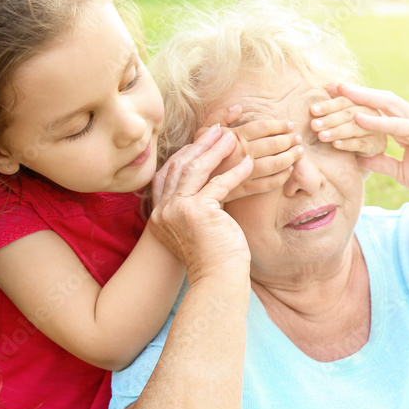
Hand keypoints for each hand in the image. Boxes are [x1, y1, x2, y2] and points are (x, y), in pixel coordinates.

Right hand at [150, 125, 251, 280]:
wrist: (215, 280)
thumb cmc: (211, 259)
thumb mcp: (196, 230)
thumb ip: (194, 209)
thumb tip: (208, 191)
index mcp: (159, 214)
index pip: (167, 175)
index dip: (184, 154)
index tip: (199, 139)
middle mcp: (164, 211)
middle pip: (179, 167)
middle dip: (199, 145)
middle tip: (217, 129)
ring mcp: (177, 210)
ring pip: (195, 170)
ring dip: (215, 151)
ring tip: (232, 137)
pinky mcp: (197, 212)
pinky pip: (218, 184)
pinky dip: (235, 172)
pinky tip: (249, 163)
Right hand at [202, 105, 304, 199]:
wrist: (191, 184)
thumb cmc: (199, 154)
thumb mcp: (204, 132)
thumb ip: (220, 116)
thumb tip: (239, 108)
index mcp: (233, 137)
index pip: (263, 127)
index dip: (279, 125)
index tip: (289, 125)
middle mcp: (241, 154)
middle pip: (273, 144)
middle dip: (289, 140)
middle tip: (298, 138)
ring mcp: (244, 172)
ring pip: (275, 163)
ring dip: (291, 157)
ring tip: (299, 152)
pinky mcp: (245, 189)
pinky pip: (269, 183)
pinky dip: (282, 176)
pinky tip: (289, 170)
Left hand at [309, 84, 387, 157]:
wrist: (366, 151)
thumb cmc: (350, 128)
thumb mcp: (344, 113)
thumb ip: (338, 99)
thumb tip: (330, 84)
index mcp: (362, 101)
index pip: (344, 101)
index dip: (328, 105)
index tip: (312, 110)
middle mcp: (371, 113)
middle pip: (349, 113)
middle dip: (330, 119)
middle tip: (314, 125)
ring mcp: (375, 129)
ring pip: (354, 128)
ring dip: (336, 132)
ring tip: (321, 136)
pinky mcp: (377, 144)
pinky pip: (361, 143)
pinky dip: (348, 144)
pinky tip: (335, 145)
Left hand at [337, 84, 408, 205]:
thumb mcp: (402, 172)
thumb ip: (383, 162)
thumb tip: (361, 158)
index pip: (380, 110)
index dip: (358, 103)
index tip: (335, 98)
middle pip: (382, 101)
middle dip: (358, 93)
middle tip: (333, 86)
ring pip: (389, 105)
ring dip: (364, 99)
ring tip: (342, 92)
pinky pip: (398, 125)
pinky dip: (378, 122)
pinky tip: (359, 118)